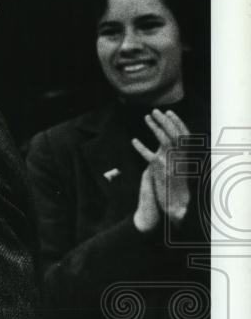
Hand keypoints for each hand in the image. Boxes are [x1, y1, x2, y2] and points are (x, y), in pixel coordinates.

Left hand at [132, 108, 191, 229]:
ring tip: (147, 117)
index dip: (178, 123)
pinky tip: (133, 141)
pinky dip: (141, 147)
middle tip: (156, 111)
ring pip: (164, 140)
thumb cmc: (173, 188)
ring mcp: (168, 163)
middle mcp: (179, 158)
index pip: (184, 135)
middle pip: (175, 134)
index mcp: (185, 157)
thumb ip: (171, 155)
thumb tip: (165, 143)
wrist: (172, 207)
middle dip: (166, 120)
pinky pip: (148, 155)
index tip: (169, 113)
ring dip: (155, 127)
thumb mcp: (174, 168)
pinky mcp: (158, 170)